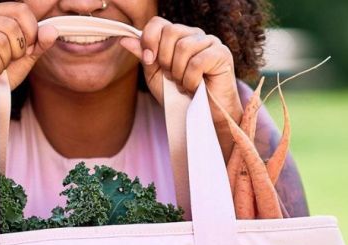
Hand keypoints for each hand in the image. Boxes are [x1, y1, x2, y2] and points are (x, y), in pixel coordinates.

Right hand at [0, 2, 58, 110]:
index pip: (21, 10)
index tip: (24, 51)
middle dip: (17, 51)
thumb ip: (38, 43)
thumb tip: (52, 30)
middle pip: (11, 26)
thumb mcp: (24, 58)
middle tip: (7, 63)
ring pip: (0, 41)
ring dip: (4, 62)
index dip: (30, 33)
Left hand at [119, 18, 243, 159]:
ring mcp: (211, 43)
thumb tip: (125, 39)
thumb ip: (144, 56)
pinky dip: (191, 80)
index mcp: (179, 37)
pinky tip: (195, 88)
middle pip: (171, 31)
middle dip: (165, 60)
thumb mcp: (156, 77)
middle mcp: (195, 35)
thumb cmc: (181, 98)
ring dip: (179, 73)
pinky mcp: (222, 55)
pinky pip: (197, 62)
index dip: (149, 40)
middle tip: (172, 78)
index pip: (159, 23)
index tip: (149, 61)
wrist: (204, 118)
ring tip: (184, 85)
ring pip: (184, 47)